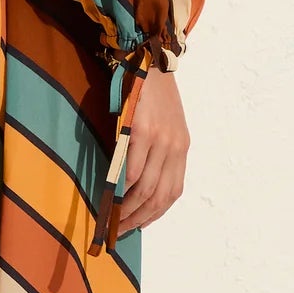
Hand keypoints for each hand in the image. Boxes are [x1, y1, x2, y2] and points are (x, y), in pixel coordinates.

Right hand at [114, 66, 188, 233]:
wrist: (148, 60)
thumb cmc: (151, 95)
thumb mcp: (164, 126)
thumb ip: (157, 153)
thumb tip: (136, 186)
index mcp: (181, 148)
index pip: (172, 192)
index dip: (154, 214)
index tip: (137, 226)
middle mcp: (175, 147)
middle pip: (159, 196)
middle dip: (138, 218)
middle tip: (119, 231)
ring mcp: (160, 140)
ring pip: (146, 187)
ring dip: (128, 208)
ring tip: (113, 219)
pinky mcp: (142, 131)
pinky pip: (133, 169)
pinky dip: (122, 187)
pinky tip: (112, 196)